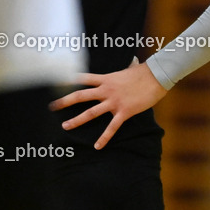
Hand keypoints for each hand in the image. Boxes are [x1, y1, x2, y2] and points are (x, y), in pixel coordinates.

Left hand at [49, 62, 167, 149]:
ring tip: (65, 126)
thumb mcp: (131, 69)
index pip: (84, 78)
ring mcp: (114, 101)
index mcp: (106, 78)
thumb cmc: (144, 73)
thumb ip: (127, 68)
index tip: (57, 83)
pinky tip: (97, 146)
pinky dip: (104, 138)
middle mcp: (106, 90)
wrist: (157, 76)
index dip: (70, 80)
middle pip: (81, 96)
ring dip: (76, 120)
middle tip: (52, 107)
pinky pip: (111, 127)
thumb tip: (132, 62)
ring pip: (91, 112)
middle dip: (65, 101)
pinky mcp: (124, 112)